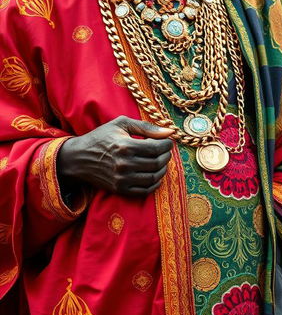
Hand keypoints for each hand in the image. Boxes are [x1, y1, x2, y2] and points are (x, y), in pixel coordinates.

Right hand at [57, 116, 173, 196]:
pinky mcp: (119, 189)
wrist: (78, 158)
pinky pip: (145, 190)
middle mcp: (124, 164)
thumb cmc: (101, 137)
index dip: (167, 145)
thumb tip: (170, 131)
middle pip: (157, 163)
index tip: (168, 141)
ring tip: (161, 161)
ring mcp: (122, 179)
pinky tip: (155, 175)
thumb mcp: (121, 124)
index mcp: (126, 146)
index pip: (157, 148)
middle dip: (166, 156)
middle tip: (165, 151)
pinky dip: (155, 183)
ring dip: (163, 169)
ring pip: (154, 177)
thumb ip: (147, 127)